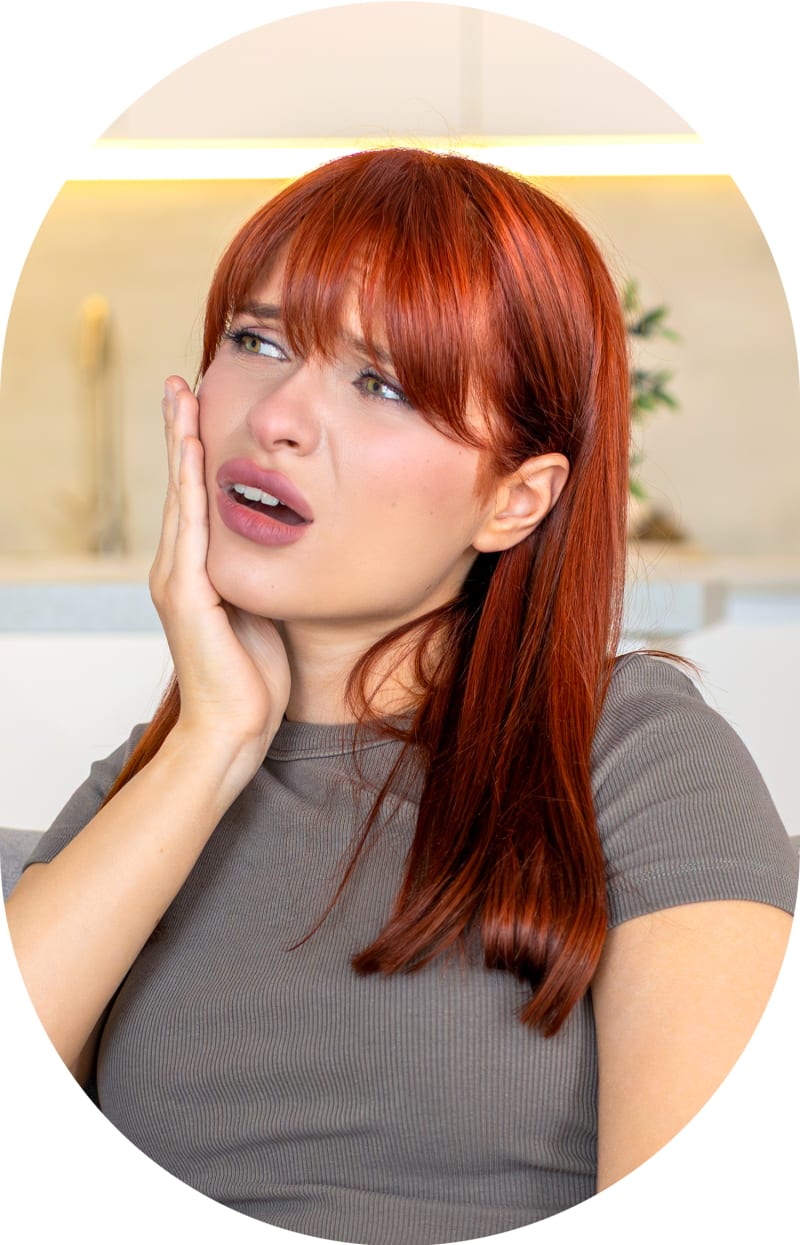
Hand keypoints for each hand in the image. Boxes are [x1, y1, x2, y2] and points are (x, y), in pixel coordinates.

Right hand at [149, 376, 290, 785]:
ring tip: (180, 398)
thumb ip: (265, 575)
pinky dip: (188, 486)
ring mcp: (178, 581)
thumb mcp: (265, 611)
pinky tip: (192, 451)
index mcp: (198, 572)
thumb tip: (293, 543)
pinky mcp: (187, 596)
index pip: (195, 498)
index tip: (200, 407)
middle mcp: (179, 569)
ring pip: (179, 497)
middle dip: (179, 432)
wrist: (237, 730)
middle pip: (179, 486)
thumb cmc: (257, 678)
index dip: (195, 451)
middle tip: (180, 383)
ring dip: (179, 444)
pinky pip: (189, 529)